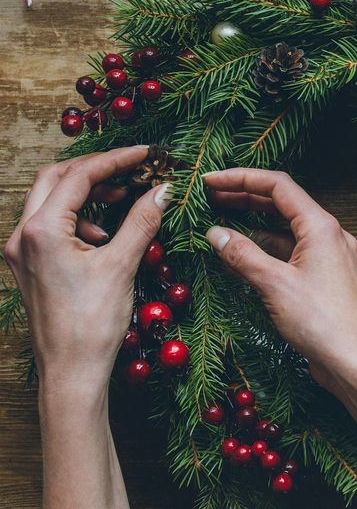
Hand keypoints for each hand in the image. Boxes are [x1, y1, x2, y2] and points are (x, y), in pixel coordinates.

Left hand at [4, 146, 168, 392]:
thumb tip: (163, 189)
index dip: (116, 159)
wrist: (70, 372)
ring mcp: (23, 252)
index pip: (79, 176)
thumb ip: (142, 220)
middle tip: (131, 168)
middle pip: (54, 178)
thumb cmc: (92, 323)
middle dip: (94, 168)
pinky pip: (50, 224)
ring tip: (122, 199)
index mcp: (42, 231)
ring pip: (49, 200)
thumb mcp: (123, 265)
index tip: (147, 154)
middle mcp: (23, 236)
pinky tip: (104, 235)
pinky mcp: (30, 265)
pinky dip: (79, 217)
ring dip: (86, 192)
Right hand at [202, 168, 356, 388]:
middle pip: (283, 202)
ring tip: (219, 216)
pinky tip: (243, 250)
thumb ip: (243, 255)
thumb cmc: (320, 321)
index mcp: (321, 227)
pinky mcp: (325, 275)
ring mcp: (329, 255)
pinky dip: (267, 245)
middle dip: (245, 195)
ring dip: (254, 220)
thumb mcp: (274, 284)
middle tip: (208, 194)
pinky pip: (292, 250)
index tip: (208, 179)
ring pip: (287, 227)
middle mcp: (329, 234)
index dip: (241, 178)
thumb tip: (215, 233)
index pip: (278, 186)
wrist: (353, 360)